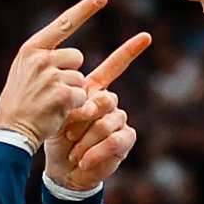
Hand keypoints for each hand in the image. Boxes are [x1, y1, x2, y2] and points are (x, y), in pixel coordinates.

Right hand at [0, 0, 106, 150]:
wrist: (10, 130)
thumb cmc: (20, 103)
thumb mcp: (25, 72)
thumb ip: (47, 59)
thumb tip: (77, 56)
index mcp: (32, 48)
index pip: (63, 24)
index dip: (85, 9)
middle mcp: (41, 58)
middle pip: (77, 57)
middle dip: (71, 74)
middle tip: (50, 91)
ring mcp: (51, 75)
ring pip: (80, 79)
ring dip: (72, 93)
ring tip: (50, 103)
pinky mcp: (62, 94)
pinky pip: (82, 96)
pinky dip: (75, 107)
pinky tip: (56, 112)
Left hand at [44, 32, 150, 189]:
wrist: (63, 168)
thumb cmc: (58, 138)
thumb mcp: (58, 115)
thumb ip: (72, 103)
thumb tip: (89, 104)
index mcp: (95, 90)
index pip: (115, 66)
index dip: (130, 50)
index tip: (145, 35)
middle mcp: (111, 102)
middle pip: (106, 98)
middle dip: (84, 116)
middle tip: (68, 131)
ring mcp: (120, 120)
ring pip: (108, 122)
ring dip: (85, 139)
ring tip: (72, 150)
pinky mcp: (126, 139)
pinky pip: (114, 139)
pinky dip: (95, 152)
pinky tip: (84, 160)